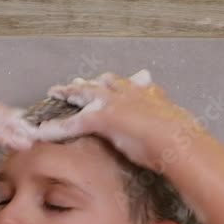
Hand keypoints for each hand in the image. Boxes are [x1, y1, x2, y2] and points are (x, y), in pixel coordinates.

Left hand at [34, 70, 205, 171]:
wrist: (178, 141)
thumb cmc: (183, 142)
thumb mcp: (179, 129)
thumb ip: (172, 129)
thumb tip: (179, 141)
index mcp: (147, 93)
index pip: (126, 84)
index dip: (113, 84)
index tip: (107, 82)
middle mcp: (128, 92)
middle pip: (101, 83)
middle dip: (86, 84)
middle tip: (73, 83)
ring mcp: (112, 103)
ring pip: (82, 96)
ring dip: (66, 95)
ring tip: (52, 95)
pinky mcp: (99, 118)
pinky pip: (71, 124)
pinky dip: (55, 129)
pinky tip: (41, 133)